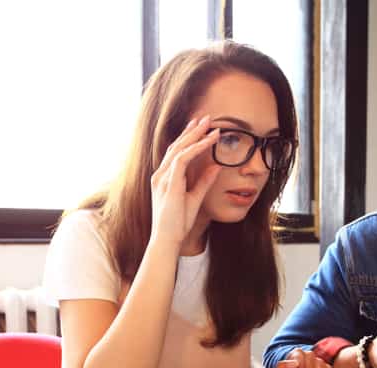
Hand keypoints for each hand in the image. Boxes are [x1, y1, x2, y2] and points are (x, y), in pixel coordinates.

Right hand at [149, 116, 221, 247]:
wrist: (167, 240)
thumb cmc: (178, 224)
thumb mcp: (195, 198)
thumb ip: (204, 181)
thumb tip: (216, 166)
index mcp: (163, 179)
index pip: (175, 152)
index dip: (188, 138)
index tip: (200, 127)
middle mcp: (160, 175)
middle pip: (176, 146)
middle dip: (191, 131)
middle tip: (205, 118)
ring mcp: (162, 178)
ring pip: (179, 149)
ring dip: (195, 136)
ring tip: (209, 125)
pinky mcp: (169, 183)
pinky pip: (183, 159)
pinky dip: (196, 148)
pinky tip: (208, 142)